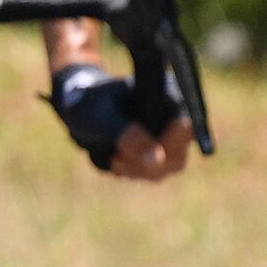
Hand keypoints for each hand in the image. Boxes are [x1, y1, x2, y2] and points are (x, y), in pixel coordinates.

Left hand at [46, 62, 187, 181]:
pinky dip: (133, 171)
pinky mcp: (161, 152)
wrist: (79, 109)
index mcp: (167, 93)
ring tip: (113, 157)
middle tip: (118, 158)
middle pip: (180, 151)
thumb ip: (127, 136)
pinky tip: (115, 159)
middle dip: (149, 162)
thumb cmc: (88, 105)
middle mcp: (175, 114)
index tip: (142, 152)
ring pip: (168, 166)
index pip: (187, 124)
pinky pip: (156, 173)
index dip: (171, 143)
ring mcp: (170, 135)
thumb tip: (157, 160)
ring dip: (138, 169)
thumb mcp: (101, 118)